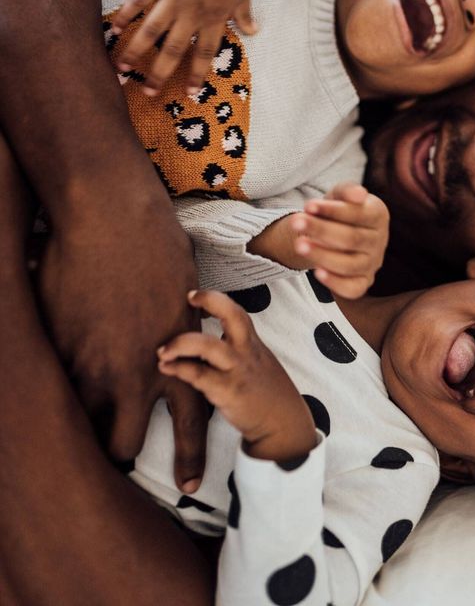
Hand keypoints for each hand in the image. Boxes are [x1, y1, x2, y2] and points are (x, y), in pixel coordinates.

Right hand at [36, 188, 209, 492]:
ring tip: (73, 424)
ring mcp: (93, 366)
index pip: (193, 427)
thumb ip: (179, 332)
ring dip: (81, 423)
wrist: (113, 220)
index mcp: (180, 359)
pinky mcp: (59, 351)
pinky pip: (54, 388)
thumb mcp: (184, 295)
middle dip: (118, 454)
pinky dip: (53, 387)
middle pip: (125, 445)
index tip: (189, 486)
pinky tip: (48, 381)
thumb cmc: (157, 247)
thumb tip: (174, 344)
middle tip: (112, 453)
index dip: (189, 461)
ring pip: (82, 425)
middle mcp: (137, 374)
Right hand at [111, 0, 258, 95]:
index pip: (204, 54)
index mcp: (215, 17)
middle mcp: (192, 12)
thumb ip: (244, 14)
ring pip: (151, 31)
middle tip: (148, 92)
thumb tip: (254, 32)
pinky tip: (112, 29)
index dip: (196, 75)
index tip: (188, 94)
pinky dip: (125, 15)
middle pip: (173, 50)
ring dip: (135, 51)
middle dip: (159, 73)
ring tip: (121, 69)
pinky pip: (138, 1)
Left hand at [158, 290, 317, 461]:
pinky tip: (165, 368)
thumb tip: (202, 340)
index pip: (236, 311)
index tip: (193, 296)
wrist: (282, 424)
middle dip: (210, 301)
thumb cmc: (264, 392)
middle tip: (187, 299)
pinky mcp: (228, 391)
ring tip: (162, 349)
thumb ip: (234, 349)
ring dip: (180, 343)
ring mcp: (237, 370)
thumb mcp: (255, 362)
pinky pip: (199, 376)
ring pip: (208, 346)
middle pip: (233, 315)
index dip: (214, 299)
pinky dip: (179, 369)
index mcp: (251, 342)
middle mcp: (246, 351)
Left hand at [292, 182, 389, 298]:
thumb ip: (346, 191)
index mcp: (378, 214)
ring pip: (350, 265)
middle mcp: (380, 240)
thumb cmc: (338, 211)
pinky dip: (335, 282)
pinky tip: (317, 273)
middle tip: (296, 223)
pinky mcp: (364, 282)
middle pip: (352, 238)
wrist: (334, 232)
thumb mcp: (339, 195)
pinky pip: (353, 289)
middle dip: (321, 230)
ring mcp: (373, 263)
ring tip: (299, 245)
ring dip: (322, 255)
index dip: (333, 211)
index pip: (359, 213)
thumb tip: (358, 194)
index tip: (308, 206)